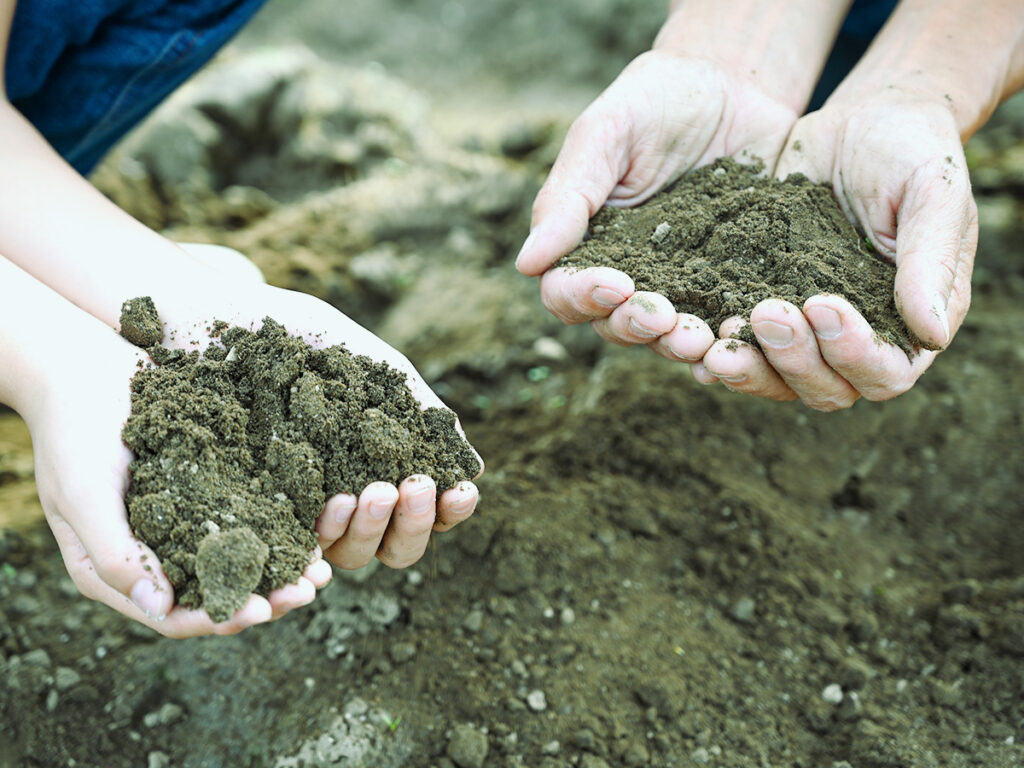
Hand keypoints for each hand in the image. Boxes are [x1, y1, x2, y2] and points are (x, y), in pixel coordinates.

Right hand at [30, 322, 331, 638]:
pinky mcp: (210, 491)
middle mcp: (157, 555)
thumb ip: (115, 554)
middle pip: (217, 594)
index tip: (264, 611)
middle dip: (266, 598)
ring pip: (241, 562)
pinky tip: (313, 526)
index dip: (220, 618)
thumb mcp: (85, 494)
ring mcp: (186, 523)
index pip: (174, 616)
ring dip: (281, 570)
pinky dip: (280, 528)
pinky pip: (249, 518)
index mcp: (118, 571)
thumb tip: (160, 609)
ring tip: (321, 567)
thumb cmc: (75, 431)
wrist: (89, 367)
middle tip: (310, 589)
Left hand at [154, 247, 482, 575]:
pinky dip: (320, 534)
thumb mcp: (366, 366)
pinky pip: (288, 544)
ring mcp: (291, 509)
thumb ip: (417, 413)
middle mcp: (336, 497)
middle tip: (413, 486)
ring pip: (347, 555)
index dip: (445, 510)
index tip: (459, 490)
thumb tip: (474, 468)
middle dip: (413, 523)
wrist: (209, 312)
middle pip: (390, 547)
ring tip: (370, 491)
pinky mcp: (244, 511)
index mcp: (370, 466)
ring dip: (372, 530)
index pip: (419, 510)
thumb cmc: (291, 333)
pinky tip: (334, 500)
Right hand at [515, 50, 797, 364]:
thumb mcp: (606, 135)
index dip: (583, 297)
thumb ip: (568, 198)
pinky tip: (741, 336)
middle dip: (634, 327)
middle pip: (613, 326)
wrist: (736, 85)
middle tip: (663, 318)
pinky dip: (730, 338)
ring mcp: (682, 284)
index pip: (566, 292)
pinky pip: (725, 322)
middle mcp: (629, 275)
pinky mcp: (733, 283)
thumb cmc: (655, 101)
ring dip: (678, 344)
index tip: (616, 285)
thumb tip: (525, 264)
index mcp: (586, 245)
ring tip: (701, 339)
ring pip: (667, 336)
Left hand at [694, 90, 975, 409]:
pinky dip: (713, 347)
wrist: (859, 122)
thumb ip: (931, 262)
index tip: (821, 304)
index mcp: (908, 326)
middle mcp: (855, 342)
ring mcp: (804, 333)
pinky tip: (688, 332)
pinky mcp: (759, 306)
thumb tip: (931, 334)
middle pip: (825, 389)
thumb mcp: (931, 194)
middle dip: (792, 359)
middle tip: (765, 311)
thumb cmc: (911, 152)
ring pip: (775, 379)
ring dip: (747, 366)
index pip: (885, 373)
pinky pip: (737, 346)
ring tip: (717, 335)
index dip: (853, 354)